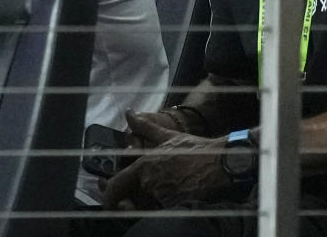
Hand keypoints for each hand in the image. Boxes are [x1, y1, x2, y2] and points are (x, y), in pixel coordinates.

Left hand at [101, 113, 230, 209]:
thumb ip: (145, 126)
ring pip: (143, 209)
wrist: (222, 164)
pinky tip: (161, 204)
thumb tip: (129, 113)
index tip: (104, 192)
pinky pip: (159, 213)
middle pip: (127, 202)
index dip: (106, 193)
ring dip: (140, 205)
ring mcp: (163, 199)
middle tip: (121, 201)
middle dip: (122, 203)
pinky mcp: (176, 209)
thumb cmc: (195, 149)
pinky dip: (156, 210)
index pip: (115, 186)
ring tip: (146, 198)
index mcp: (144, 167)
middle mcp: (150, 185)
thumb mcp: (168, 136)